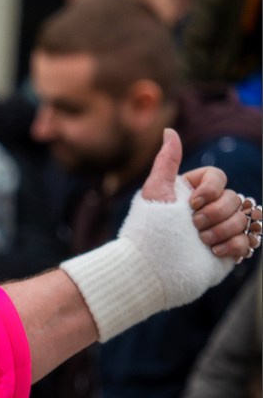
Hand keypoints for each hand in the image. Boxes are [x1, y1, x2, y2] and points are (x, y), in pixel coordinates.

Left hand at [142, 129, 254, 261]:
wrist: (153, 267)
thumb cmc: (149, 228)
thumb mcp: (156, 191)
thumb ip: (167, 161)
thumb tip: (170, 130)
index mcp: (192, 192)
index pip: (217, 177)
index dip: (211, 190)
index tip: (192, 204)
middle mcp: (208, 208)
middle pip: (234, 198)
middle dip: (215, 213)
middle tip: (194, 227)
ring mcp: (220, 228)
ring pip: (243, 218)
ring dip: (222, 229)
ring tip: (200, 241)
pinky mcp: (228, 249)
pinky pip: (248, 240)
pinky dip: (234, 245)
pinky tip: (213, 251)